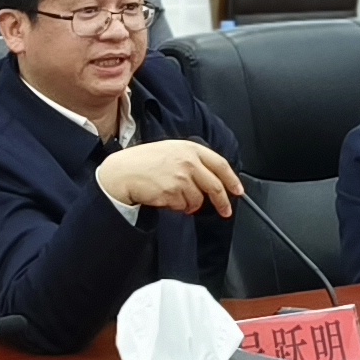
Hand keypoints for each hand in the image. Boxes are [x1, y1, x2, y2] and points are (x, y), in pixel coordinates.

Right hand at [99, 138, 244, 216]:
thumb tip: (210, 177)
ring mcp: (180, 178)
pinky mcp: (172, 193)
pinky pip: (182, 207)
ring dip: (189, 204)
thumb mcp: (171, 150)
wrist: (122, 172)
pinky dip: (175, 207)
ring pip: (197, 200)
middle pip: (214, 186)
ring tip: (173, 196)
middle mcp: (188, 162)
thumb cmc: (143, 161)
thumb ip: (192, 160)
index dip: (232, 180)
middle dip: (222, 202)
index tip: (238, 191)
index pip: (220, 164)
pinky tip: (163, 197)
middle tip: (225, 211)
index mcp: (190, 148)